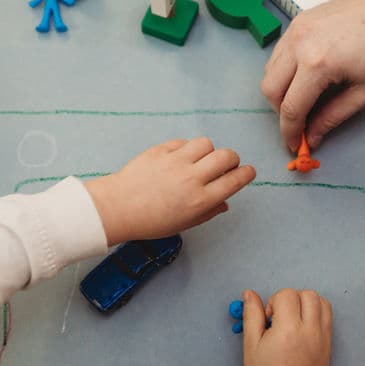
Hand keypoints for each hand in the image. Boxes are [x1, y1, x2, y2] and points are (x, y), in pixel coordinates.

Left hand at [85, 138, 255, 245]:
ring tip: (200, 160)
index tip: (248, 172)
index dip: (246, 173)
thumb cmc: (150, 221)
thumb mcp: (184, 223)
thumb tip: (224, 202)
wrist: (117, 208)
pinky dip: (186, 148)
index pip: (235, 180)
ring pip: (206, 144)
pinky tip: (180, 158)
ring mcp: (176, 161)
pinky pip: (183, 142)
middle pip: (226, 156)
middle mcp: (192, 178)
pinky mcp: (161, 150)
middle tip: (227, 165)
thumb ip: (208, 212)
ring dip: (208, 151)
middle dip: (232, 159)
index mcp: (201, 199)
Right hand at [242, 288, 332, 365]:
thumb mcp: (251, 345)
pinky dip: (316, 315)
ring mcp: (323, 338)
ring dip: (307, 304)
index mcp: (289, 330)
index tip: (269, 320)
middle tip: (281, 318)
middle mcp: (310, 331)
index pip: (287, 294)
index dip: (274, 302)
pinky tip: (302, 329)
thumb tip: (249, 294)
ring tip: (293, 320)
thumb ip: (251, 315)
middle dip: (292, 299)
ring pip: (322, 303)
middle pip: (308, 294)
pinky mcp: (329, 346)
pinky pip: (328, 318)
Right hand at [261, 0, 364, 151]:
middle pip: (270, 89)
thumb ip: (332, 116)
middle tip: (299, 124)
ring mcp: (296, 29)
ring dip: (280, 91)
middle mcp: (300, 44)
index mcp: (317, 63)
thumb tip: (313, 135)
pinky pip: (278, 53)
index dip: (290, 132)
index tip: (295, 145)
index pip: (291, 108)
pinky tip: (304, 78)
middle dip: (281, 113)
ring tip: (303, 100)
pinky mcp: (299, 21)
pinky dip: (283, 71)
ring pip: (269, 70)